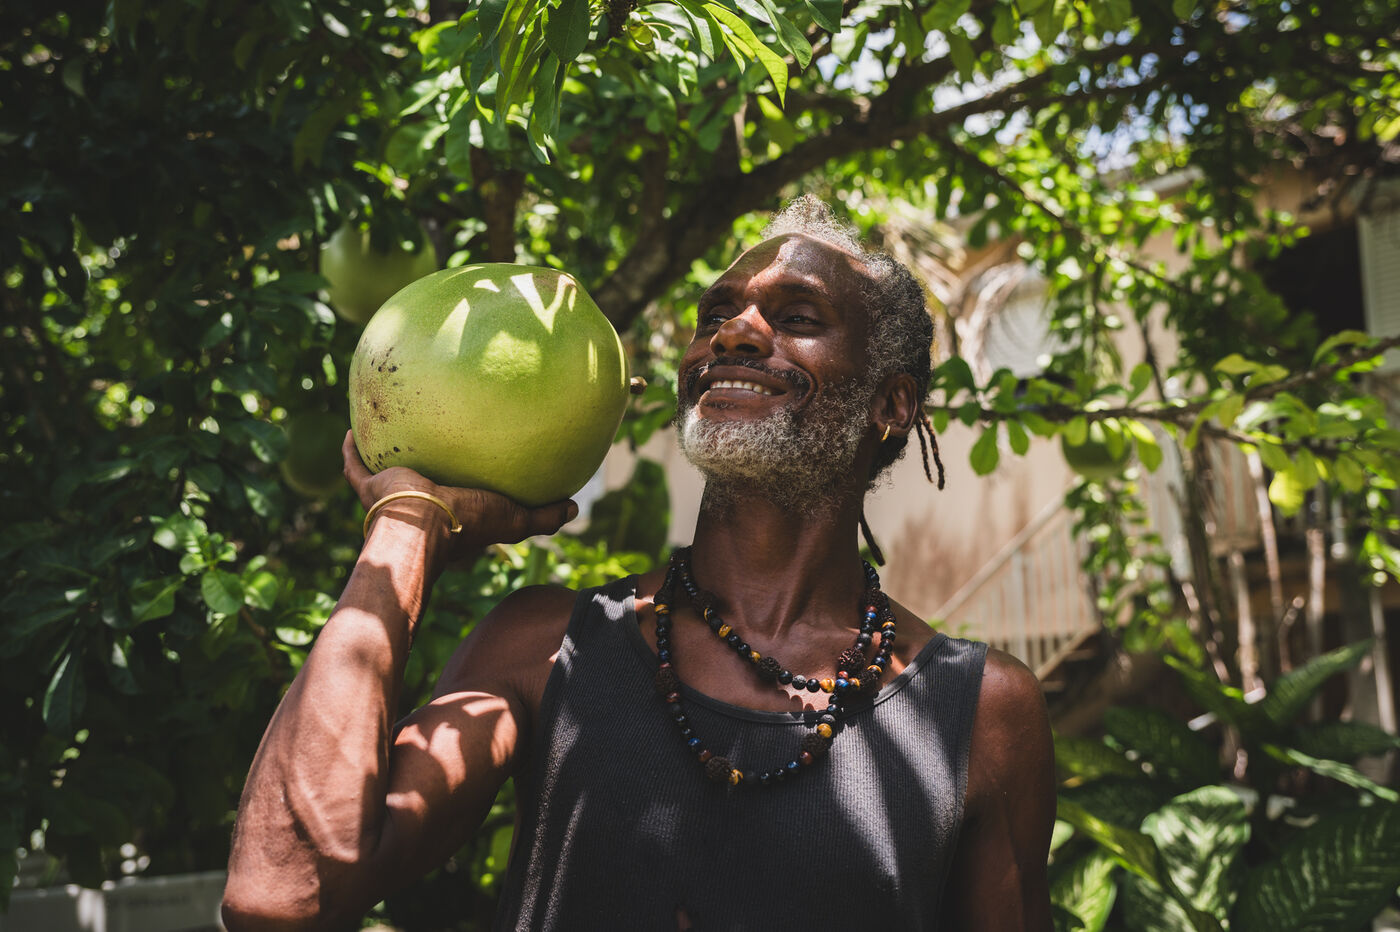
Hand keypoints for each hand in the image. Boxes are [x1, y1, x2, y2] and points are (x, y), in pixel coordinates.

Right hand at [341, 431, 577, 551]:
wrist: (421, 525)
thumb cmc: (467, 524)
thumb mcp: (514, 520)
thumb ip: (543, 516)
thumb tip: (575, 507)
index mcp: (452, 515)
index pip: (459, 501)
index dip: (466, 490)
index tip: (474, 470)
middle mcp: (420, 505)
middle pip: (421, 483)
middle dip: (423, 469)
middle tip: (431, 444)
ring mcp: (392, 497)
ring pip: (384, 475)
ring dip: (386, 458)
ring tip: (390, 430)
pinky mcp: (371, 487)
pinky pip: (355, 466)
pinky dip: (351, 450)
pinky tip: (352, 428)